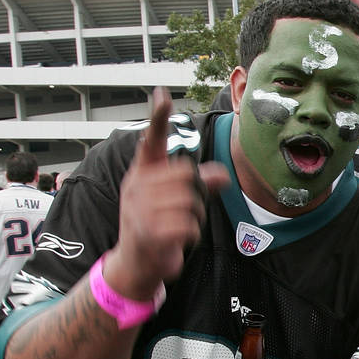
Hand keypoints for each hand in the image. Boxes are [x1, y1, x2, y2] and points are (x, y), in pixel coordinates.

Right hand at [107, 88, 228, 297]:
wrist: (135, 264)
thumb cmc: (157, 226)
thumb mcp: (177, 202)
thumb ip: (199, 185)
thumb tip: (223, 176)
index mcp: (142, 174)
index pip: (150, 141)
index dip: (158, 118)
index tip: (162, 94)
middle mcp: (136, 186)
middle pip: (186, 176)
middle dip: (195, 196)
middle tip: (183, 212)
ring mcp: (138, 208)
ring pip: (190, 203)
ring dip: (193, 219)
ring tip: (177, 228)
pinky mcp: (146, 231)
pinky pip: (187, 226)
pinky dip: (190, 235)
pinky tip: (176, 241)